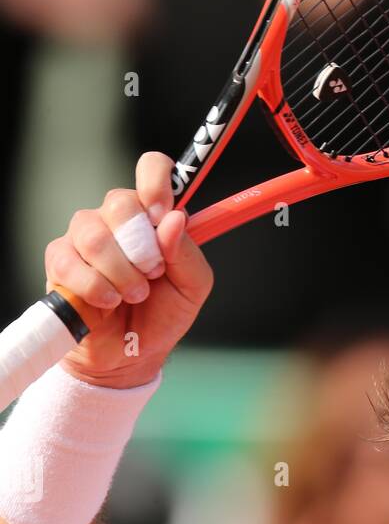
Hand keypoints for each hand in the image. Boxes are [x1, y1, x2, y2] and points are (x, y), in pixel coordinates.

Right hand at [46, 153, 213, 389]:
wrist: (132, 354)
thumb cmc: (162, 315)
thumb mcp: (192, 287)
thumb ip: (187, 252)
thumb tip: (174, 219)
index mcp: (150, 215)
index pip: (151, 168)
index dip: (157, 183)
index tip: (163, 215)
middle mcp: (115, 219)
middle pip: (120, 201)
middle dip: (141, 245)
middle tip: (153, 273)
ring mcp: (84, 237)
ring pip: (96, 235)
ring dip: (121, 273)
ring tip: (134, 295)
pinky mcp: (60, 261)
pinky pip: (73, 262)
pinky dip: (96, 287)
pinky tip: (108, 302)